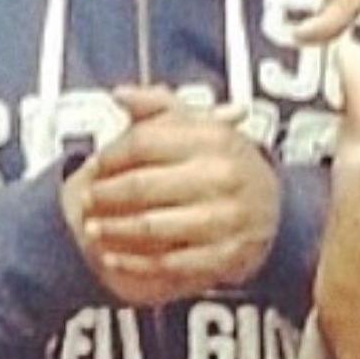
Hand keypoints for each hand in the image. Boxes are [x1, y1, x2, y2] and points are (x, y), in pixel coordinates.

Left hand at [79, 86, 280, 307]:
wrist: (273, 210)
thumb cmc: (223, 163)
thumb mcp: (200, 127)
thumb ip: (159, 106)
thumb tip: (121, 94)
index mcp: (214, 138)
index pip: (143, 142)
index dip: (112, 155)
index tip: (95, 164)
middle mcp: (222, 176)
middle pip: (141, 185)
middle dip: (105, 194)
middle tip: (86, 199)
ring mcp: (225, 219)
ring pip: (150, 227)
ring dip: (113, 230)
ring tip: (92, 228)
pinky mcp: (224, 256)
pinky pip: (167, 263)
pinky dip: (134, 264)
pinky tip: (112, 257)